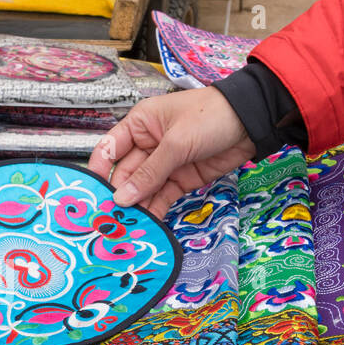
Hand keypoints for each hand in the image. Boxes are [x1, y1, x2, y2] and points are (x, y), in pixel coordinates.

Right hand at [88, 87, 255, 216]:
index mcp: (139, 125)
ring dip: (137, 207)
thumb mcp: (176, 142)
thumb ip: (150, 173)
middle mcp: (147, 145)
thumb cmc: (211, 116)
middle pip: (125, 175)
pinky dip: (155, 210)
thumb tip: (123, 198)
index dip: (98, 170)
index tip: (92, 193)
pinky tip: (148, 225)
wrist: (252, 122)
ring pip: (143, 189)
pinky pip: (161, 197)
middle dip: (119, 196)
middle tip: (111, 220)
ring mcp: (164, 164)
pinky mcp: (181, 179)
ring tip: (127, 228)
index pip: (110, 149)